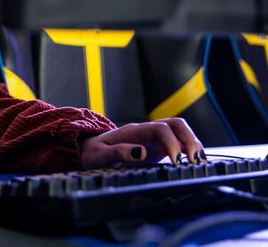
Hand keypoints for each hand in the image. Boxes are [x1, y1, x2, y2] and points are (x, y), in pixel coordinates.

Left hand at [79, 117, 204, 169]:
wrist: (89, 152)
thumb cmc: (93, 153)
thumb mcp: (100, 155)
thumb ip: (118, 153)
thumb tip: (140, 152)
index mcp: (134, 131)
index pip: (160, 128)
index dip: (171, 142)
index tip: (176, 160)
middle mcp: (147, 131)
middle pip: (176, 124)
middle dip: (189, 139)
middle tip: (193, 160)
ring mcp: (153, 138)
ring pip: (180, 132)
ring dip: (192, 143)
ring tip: (198, 162)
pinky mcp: (157, 147)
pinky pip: (178, 143)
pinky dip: (189, 150)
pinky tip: (194, 163)